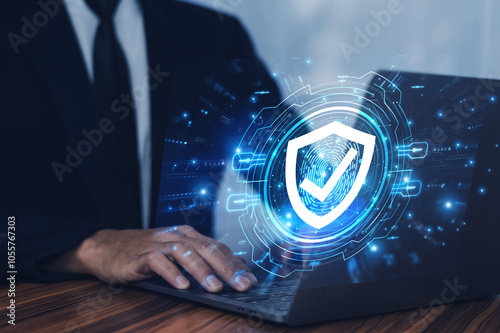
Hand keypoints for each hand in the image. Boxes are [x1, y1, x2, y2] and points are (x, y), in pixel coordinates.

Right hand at [48, 225, 257, 291]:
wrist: (107, 247)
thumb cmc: (145, 252)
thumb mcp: (177, 254)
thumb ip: (203, 258)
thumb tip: (235, 266)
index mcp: (188, 236)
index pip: (218, 248)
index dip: (236, 264)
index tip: (251, 280)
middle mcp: (176, 237)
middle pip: (207, 248)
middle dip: (227, 267)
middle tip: (241, 285)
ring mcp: (158, 244)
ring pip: (185, 253)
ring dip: (202, 271)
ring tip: (215, 288)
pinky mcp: (140, 256)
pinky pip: (158, 262)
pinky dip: (171, 273)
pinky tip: (182, 286)